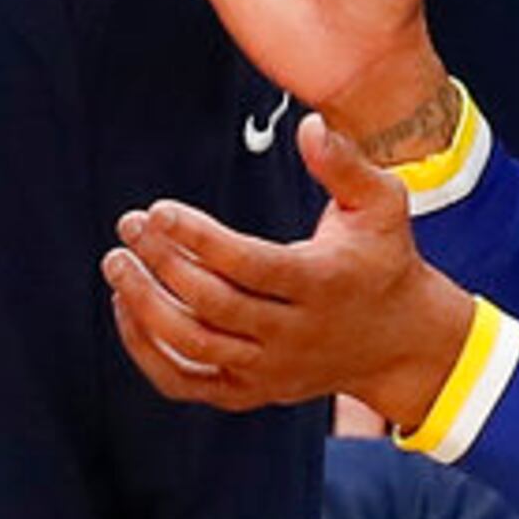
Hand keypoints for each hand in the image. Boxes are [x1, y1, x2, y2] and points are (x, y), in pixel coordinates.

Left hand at [106, 114, 475, 423]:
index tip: (159, 210)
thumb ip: (346, 165)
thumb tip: (311, 126)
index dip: (198, 239)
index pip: (250, 265)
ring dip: (145, 305)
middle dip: (162, 263)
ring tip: (118, 262)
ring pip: (193, 345)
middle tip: (129, 226)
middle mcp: (296, 333)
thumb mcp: (383, 206)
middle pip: (213, 305)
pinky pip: (186, 381)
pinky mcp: (252, 392)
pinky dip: (147, 351)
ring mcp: (271, 369)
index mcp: (324, 284)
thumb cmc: (384, 261)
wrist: (401, 344)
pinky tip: (127, 308)